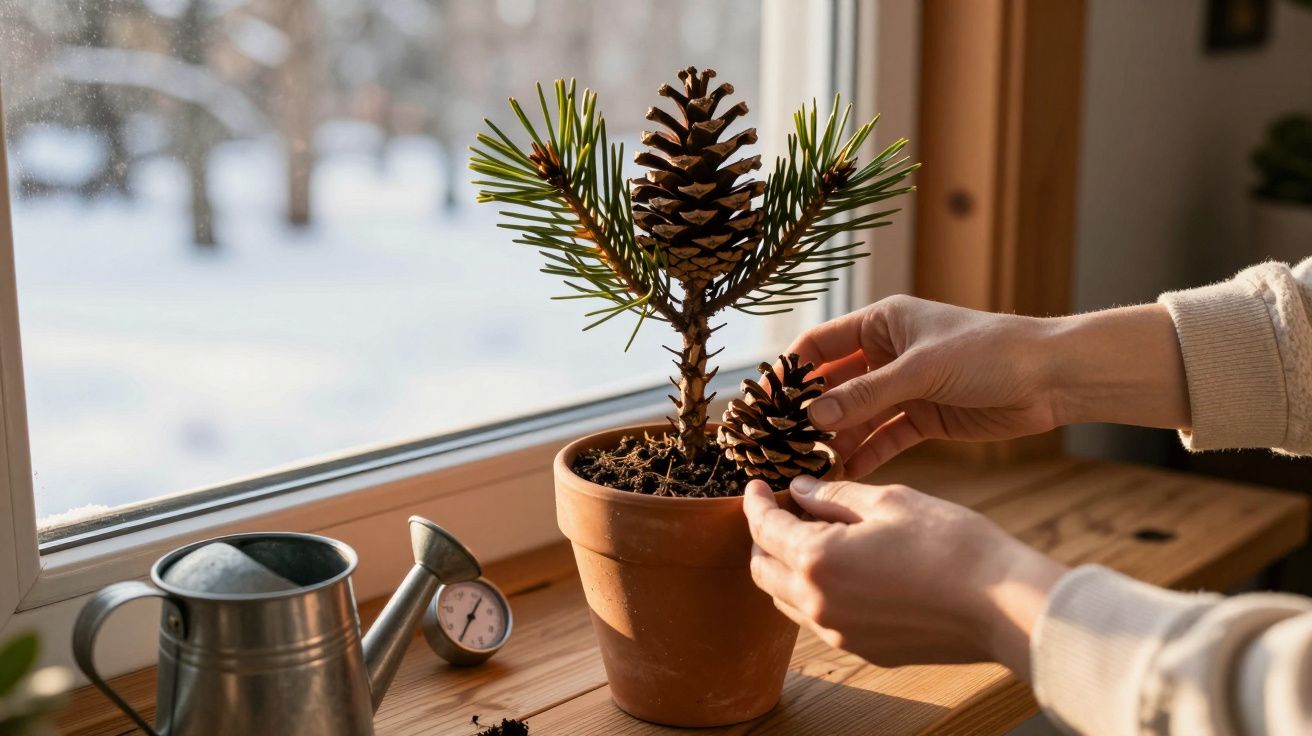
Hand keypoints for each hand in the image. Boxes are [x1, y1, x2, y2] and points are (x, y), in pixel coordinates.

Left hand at [743, 477, 1065, 678]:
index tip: (755, 486)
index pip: (764, 528)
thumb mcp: (889, 501)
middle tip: (776, 511)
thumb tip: (801, 490)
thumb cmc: (951, 544)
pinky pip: (819, 621)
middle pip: (762, 570)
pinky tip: (840, 570)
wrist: (1002, 604)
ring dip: (785, 568)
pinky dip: (814, 593)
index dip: (755, 502)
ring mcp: (840, 633)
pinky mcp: (865, 649)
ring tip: (806, 538)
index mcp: (817, 559)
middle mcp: (818, 603)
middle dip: (761, 538)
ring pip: (787, 601)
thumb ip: (835, 495)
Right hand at [788, 296, 1189, 475]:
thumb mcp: (921, 370)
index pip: (819, 346)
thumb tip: (813, 416)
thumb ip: (866, 394)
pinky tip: (845, 472)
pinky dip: (865, 453)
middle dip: (808, 413)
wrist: (1051, 377)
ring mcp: (905, 387)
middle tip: (778, 442)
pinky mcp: (924, 417)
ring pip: (856, 415)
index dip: (790, 372)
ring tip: (808, 464)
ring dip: (835, 438)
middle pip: (833, 385)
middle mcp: (887, 353)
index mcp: (882, 323)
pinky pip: (883, 437)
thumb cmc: (989, 352)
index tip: (763, 402)